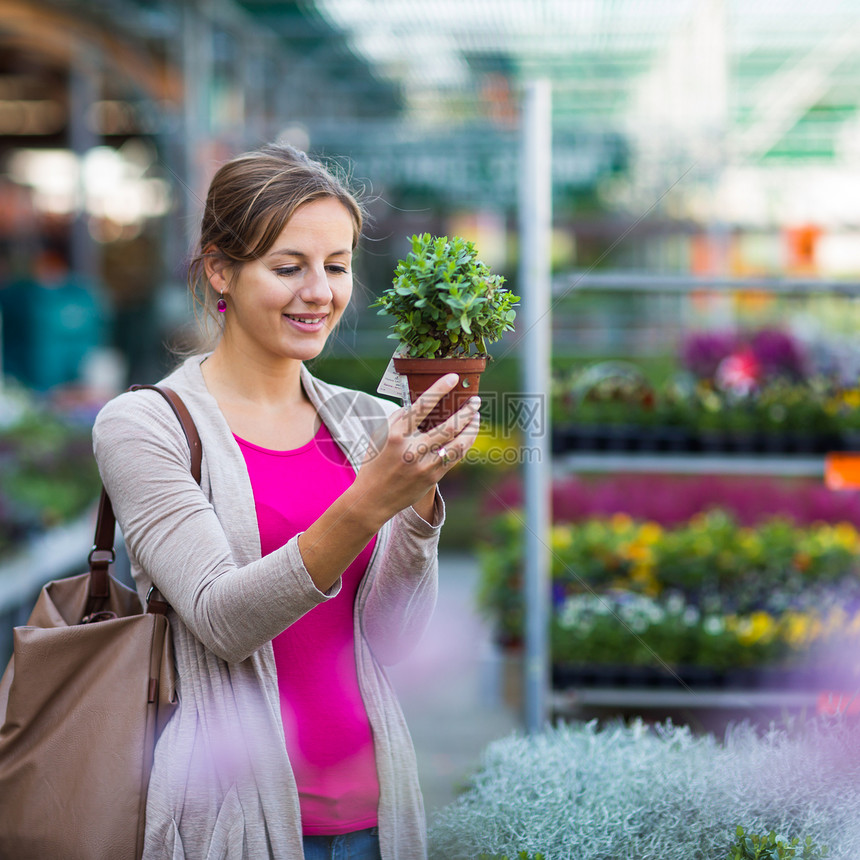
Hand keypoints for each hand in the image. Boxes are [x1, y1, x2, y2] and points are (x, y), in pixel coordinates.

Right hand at [351, 373, 480, 525]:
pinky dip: (465, 443)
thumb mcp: (381, 436)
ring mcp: (424, 466)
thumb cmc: (376, 462)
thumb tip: (422, 402)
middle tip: (476, 400)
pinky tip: (468, 435)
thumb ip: (400, 418)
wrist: (372, 499)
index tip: (453, 377)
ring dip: (472, 428)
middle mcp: (411, 450)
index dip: (439, 389)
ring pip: (458, 444)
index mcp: (396, 434)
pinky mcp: (432, 478)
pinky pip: (455, 457)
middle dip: (467, 411)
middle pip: (449, 427)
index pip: (421, 406)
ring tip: (476, 417)